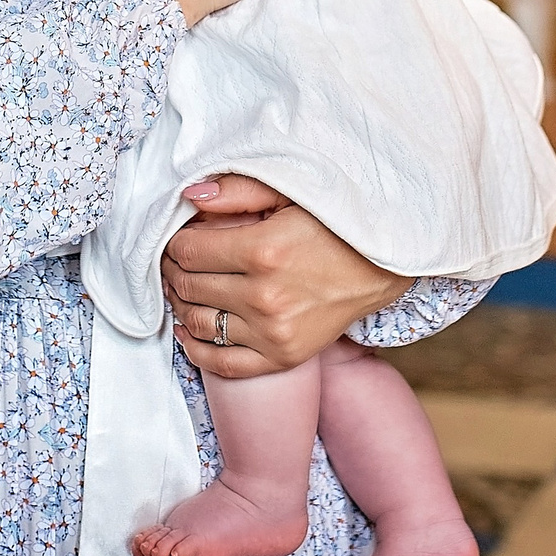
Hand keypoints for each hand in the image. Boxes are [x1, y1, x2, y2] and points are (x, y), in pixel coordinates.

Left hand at [163, 175, 412, 377]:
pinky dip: (197, 350)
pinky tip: (189, 331)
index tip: (177, 237)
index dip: (173, 242)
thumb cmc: (336, 223)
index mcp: (264, 250)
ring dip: (180, 304)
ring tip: (182, 288)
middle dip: (172, 270)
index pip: (188, 251)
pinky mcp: (284, 357)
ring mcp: (274, 333)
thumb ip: (237, 191)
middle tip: (174, 260)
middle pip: (189, 285)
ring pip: (200, 323)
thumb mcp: (291, 193)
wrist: (382, 265)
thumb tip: (188, 196)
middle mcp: (265, 297)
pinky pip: (225, 364)